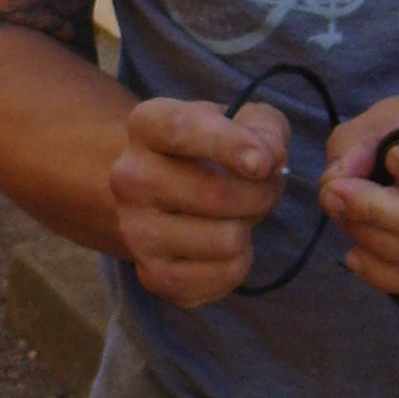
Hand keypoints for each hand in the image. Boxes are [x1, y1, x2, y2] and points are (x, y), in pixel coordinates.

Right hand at [108, 95, 287, 306]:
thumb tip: (269, 162)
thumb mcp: (244, 121)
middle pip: (215, 194)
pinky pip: (226, 276)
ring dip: (249, 227)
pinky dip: (241, 260)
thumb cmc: (213, 152)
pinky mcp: (153, 275)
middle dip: (261, 192)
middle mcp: (129, 178)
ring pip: (227, 240)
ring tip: (238, 214)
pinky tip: (223, 244)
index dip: (228, 144)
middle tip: (263, 187)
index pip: (180, 129)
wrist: (166, 196)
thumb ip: (266, 129)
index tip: (264, 162)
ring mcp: (136, 231)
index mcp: (145, 126)